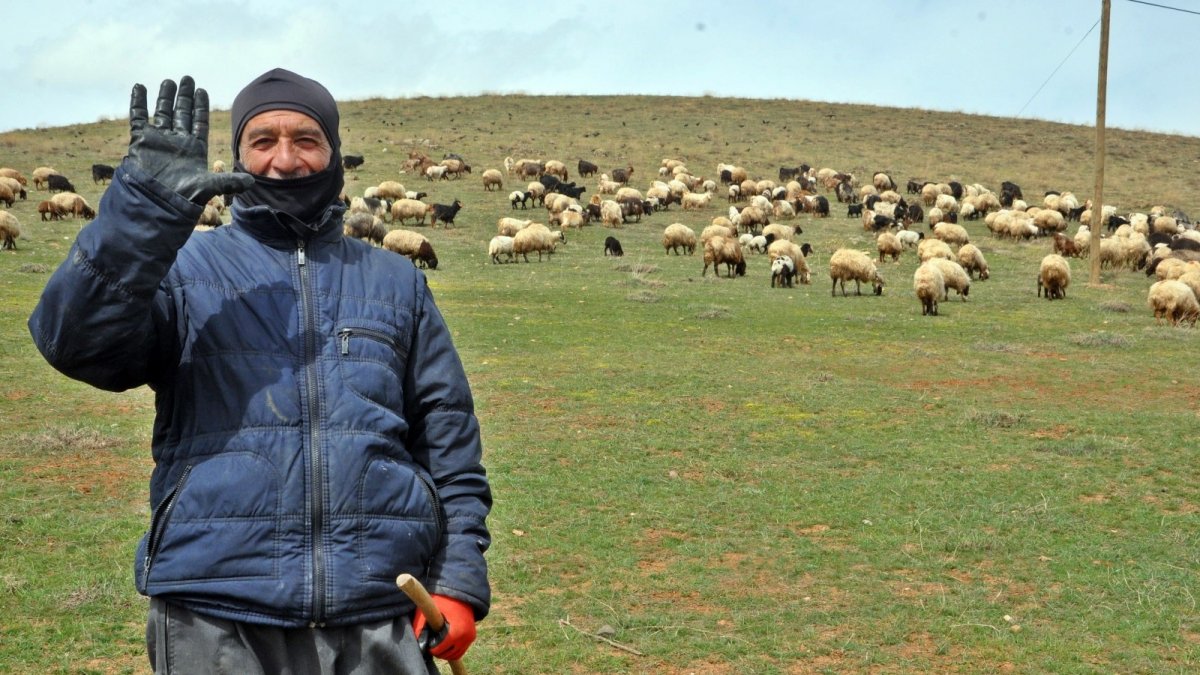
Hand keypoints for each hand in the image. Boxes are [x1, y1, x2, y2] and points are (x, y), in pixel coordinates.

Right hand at [128, 76, 252, 204]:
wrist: (157, 203)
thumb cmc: (184, 197)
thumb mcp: (210, 187)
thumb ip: (230, 181)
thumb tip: (252, 182)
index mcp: (194, 148)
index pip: (199, 121)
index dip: (200, 106)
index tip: (202, 90)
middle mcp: (177, 141)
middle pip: (182, 114)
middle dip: (185, 97)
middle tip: (187, 78)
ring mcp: (159, 140)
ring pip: (163, 113)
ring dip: (165, 97)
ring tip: (169, 81)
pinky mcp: (141, 140)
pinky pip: (139, 117)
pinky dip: (139, 103)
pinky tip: (140, 87)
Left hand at [412, 593, 476, 660]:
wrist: (461, 591)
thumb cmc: (443, 600)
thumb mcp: (429, 610)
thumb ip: (420, 627)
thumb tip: (417, 643)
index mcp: (456, 632)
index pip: (440, 650)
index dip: (431, 648)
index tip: (426, 641)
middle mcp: (466, 637)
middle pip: (448, 655)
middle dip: (438, 651)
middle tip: (431, 642)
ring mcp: (470, 637)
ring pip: (456, 655)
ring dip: (446, 652)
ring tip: (438, 642)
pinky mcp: (472, 635)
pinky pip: (461, 650)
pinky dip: (453, 649)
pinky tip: (445, 642)